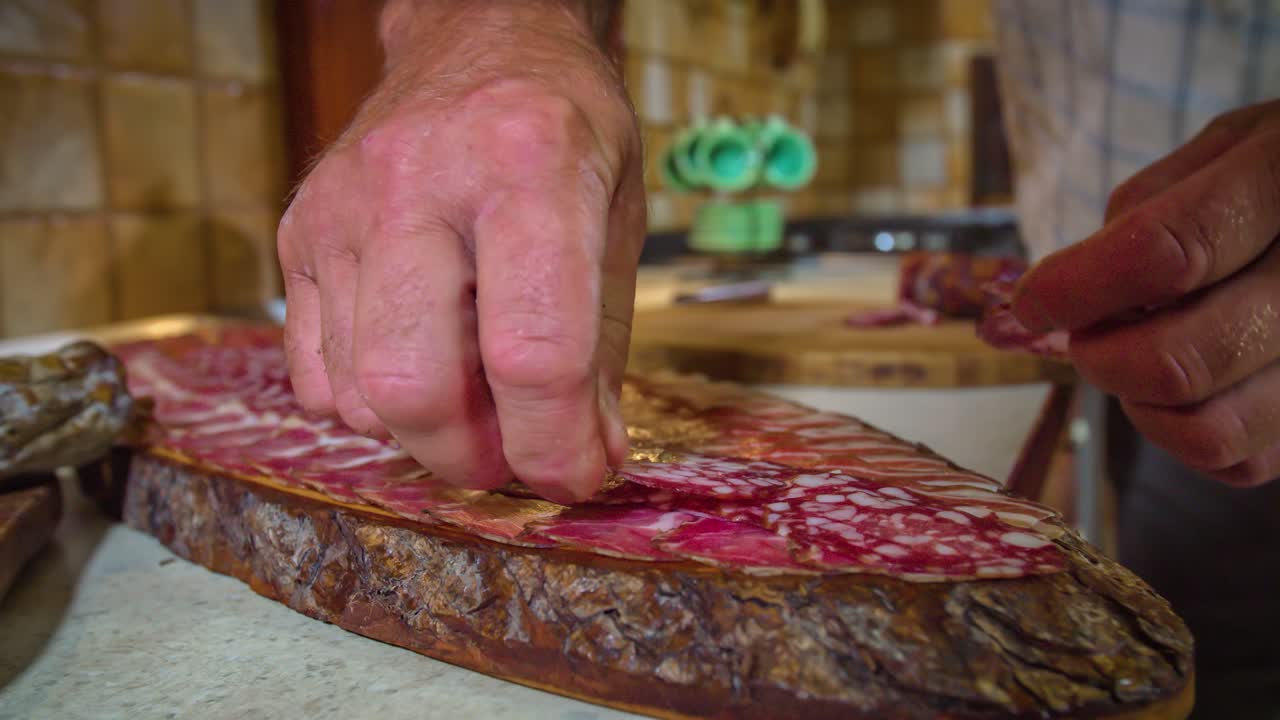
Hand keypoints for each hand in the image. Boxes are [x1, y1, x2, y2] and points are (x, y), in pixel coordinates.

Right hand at [276, 1, 642, 501]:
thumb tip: (582, 463)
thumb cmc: (561, 131)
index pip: (533, 350)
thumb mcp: (616, 218)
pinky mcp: (298, 231)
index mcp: (528, 166)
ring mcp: (342, 206)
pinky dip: (369, 403)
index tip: (575, 474)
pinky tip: (418, 358)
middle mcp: (418, 180)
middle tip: (511, 454)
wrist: (479, 40)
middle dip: (470, 459)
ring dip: (424, 434)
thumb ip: (602, 350)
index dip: (555, 444)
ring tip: (472, 393)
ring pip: (357, 394)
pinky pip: (314, 375)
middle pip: (414, 386)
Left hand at [1013, 100, 1279, 485]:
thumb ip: (1147, 208)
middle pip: (1179, 362)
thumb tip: (1067, 286)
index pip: (1164, 253)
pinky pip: (1241, 462)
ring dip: (1141, 404)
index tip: (1030, 302)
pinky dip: (1186, 433)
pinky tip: (1182, 388)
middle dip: (1099, 358)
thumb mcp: (1222, 148)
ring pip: (1209, 431)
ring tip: (1137, 356)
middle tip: (1084, 335)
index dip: (1074, 289)